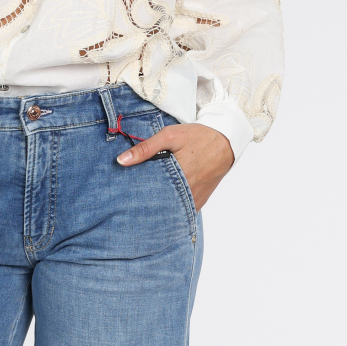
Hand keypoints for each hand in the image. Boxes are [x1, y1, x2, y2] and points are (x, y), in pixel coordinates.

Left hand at [116, 123, 233, 210]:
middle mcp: (188, 191)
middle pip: (160, 204)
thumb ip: (145, 148)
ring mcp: (195, 198)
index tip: (125, 193)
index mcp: (179, 174)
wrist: (225, 141)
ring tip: (145, 201)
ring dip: (160, 205)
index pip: (151, 192)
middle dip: (146, 202)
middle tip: (131, 199)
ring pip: (172, 209)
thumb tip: (121, 160)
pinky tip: (162, 202)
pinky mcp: (200, 201)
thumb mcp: (169, 136)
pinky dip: (173, 207)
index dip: (137, 193)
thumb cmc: (197, 136)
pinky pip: (184, 209)